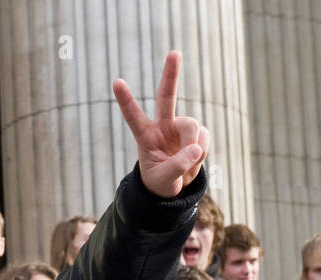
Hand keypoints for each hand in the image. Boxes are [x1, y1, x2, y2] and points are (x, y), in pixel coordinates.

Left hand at [112, 52, 209, 198]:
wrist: (175, 186)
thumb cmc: (161, 182)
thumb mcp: (164, 180)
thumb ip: (177, 166)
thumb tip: (196, 149)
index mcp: (146, 136)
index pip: (133, 116)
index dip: (126, 101)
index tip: (117, 82)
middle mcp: (163, 126)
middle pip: (166, 96)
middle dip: (171, 75)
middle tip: (174, 53)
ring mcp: (180, 127)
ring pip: (192, 126)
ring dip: (194, 147)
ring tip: (188, 164)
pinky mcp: (195, 133)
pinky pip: (204, 137)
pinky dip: (203, 151)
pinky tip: (195, 159)